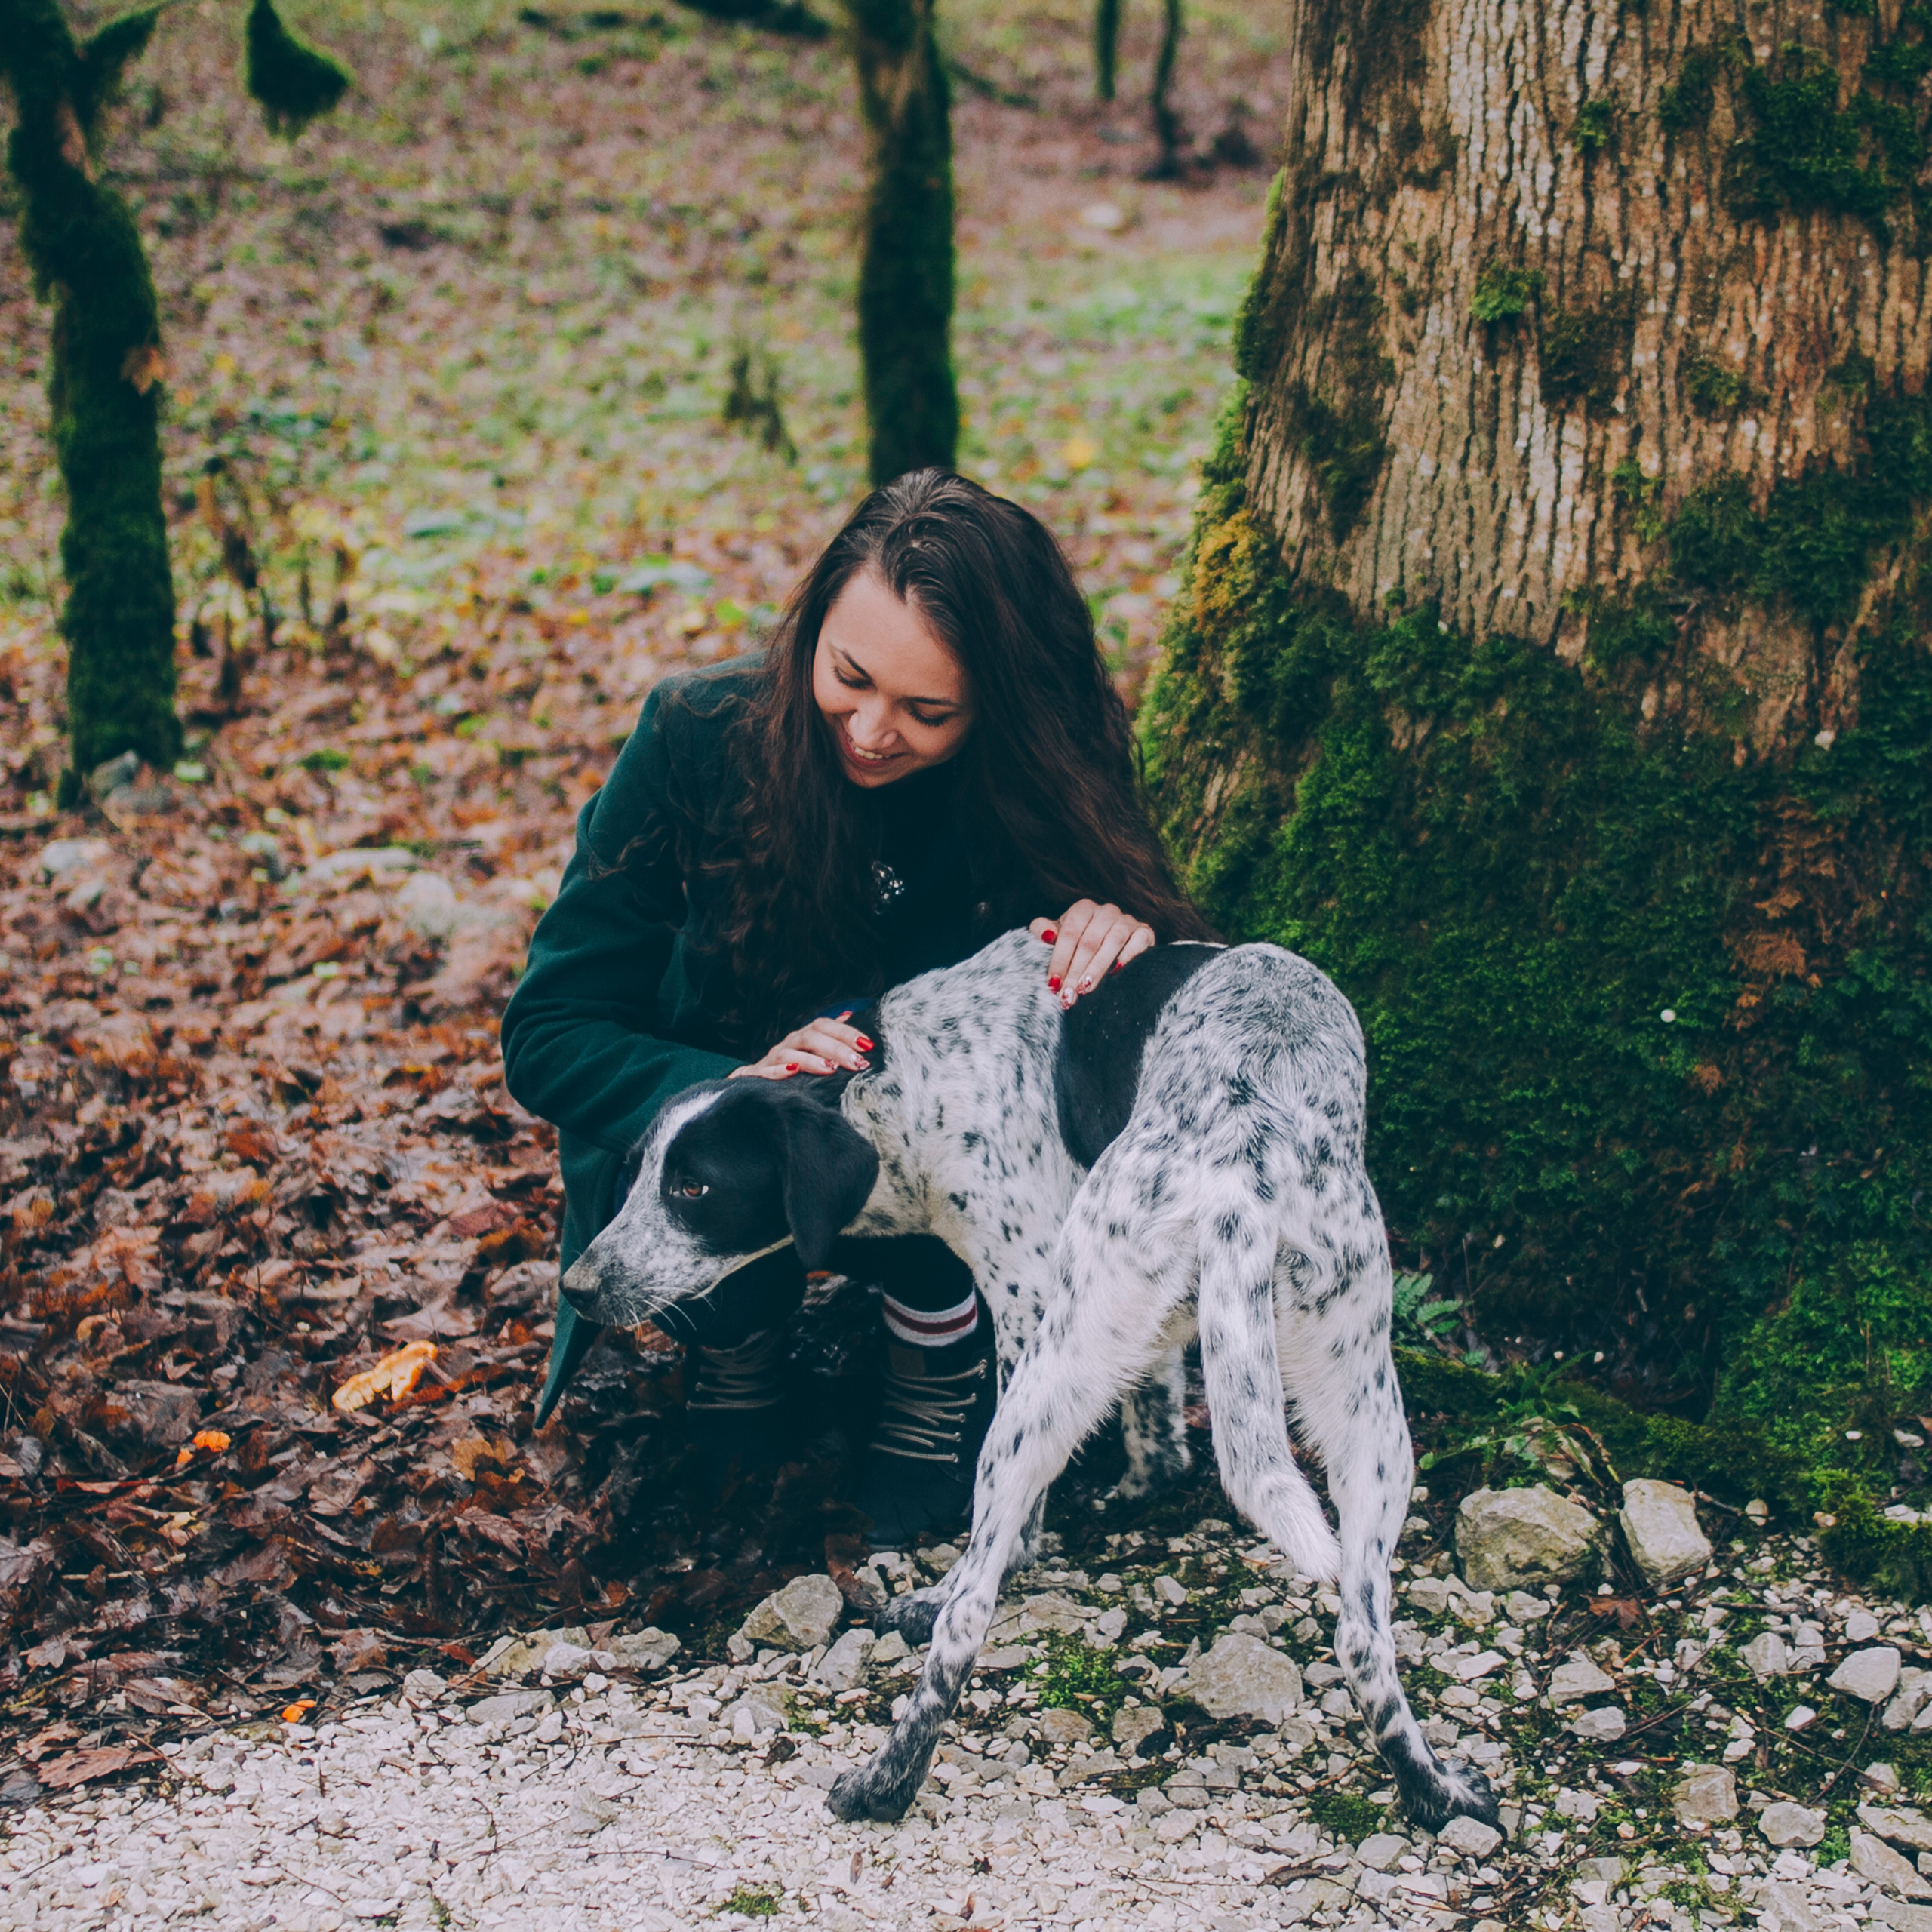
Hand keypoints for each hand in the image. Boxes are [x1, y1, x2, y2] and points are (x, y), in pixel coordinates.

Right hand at [730, 1009, 873, 1079]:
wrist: (753, 1080)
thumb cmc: (791, 1066)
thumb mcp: (812, 1052)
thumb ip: (830, 1036)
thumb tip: (849, 1014)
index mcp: (804, 1037)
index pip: (825, 1026)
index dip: (846, 1033)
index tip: (868, 1045)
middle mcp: (789, 1043)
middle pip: (811, 1038)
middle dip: (837, 1049)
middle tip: (858, 1062)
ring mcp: (772, 1058)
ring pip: (790, 1053)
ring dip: (811, 1061)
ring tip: (831, 1069)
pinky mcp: (755, 1074)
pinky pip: (765, 1071)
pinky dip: (778, 1071)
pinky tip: (792, 1071)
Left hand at [1030, 901, 1154, 1008]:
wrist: (1119, 942)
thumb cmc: (1080, 940)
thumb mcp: (1059, 934)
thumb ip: (1043, 930)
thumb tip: (1045, 935)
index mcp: (1083, 909)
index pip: (1069, 934)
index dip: (1059, 960)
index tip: (1052, 984)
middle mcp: (1106, 911)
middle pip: (1089, 942)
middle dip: (1076, 972)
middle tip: (1067, 996)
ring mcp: (1127, 920)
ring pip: (1112, 943)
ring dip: (1097, 968)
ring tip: (1085, 989)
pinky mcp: (1145, 931)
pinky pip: (1138, 942)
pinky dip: (1127, 957)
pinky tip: (1116, 973)